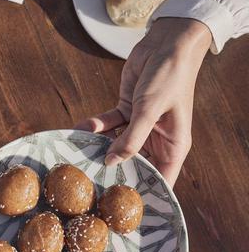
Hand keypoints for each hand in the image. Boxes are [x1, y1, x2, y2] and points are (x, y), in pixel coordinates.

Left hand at [75, 18, 211, 186]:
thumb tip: (111, 162)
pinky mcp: (126, 112)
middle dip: (112, 172)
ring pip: (115, 145)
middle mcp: (157, 140)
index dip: (143, 194)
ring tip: (78, 155)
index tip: (122, 208)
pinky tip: (79, 128)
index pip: (160, 179)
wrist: (167, 43)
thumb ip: (131, 138)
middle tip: (89, 183)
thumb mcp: (149, 109)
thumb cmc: (169, 76)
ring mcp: (140, 127)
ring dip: (97, 148)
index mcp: (173, 146)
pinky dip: (94, 127)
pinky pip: (107, 125)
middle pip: (132, 165)